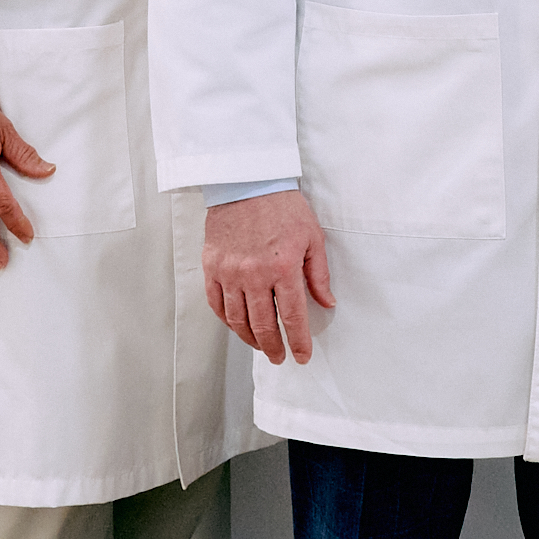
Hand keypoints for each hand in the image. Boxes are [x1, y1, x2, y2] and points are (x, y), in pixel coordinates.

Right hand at [202, 190, 333, 364]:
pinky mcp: (211, 266)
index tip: (302, 356)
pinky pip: (217, 304)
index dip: (298, 341)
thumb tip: (326, 303)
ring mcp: (229, 272)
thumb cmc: (282, 206)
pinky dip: (227, 320)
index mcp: (283, 267)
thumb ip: (319, 274)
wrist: (246, 182)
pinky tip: (237, 326)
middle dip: (274, 347)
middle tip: (280, 357)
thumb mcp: (312, 237)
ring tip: (261, 346)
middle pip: (263, 325)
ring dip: (251, 338)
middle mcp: (254, 274)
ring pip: (238, 319)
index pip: (293, 316)